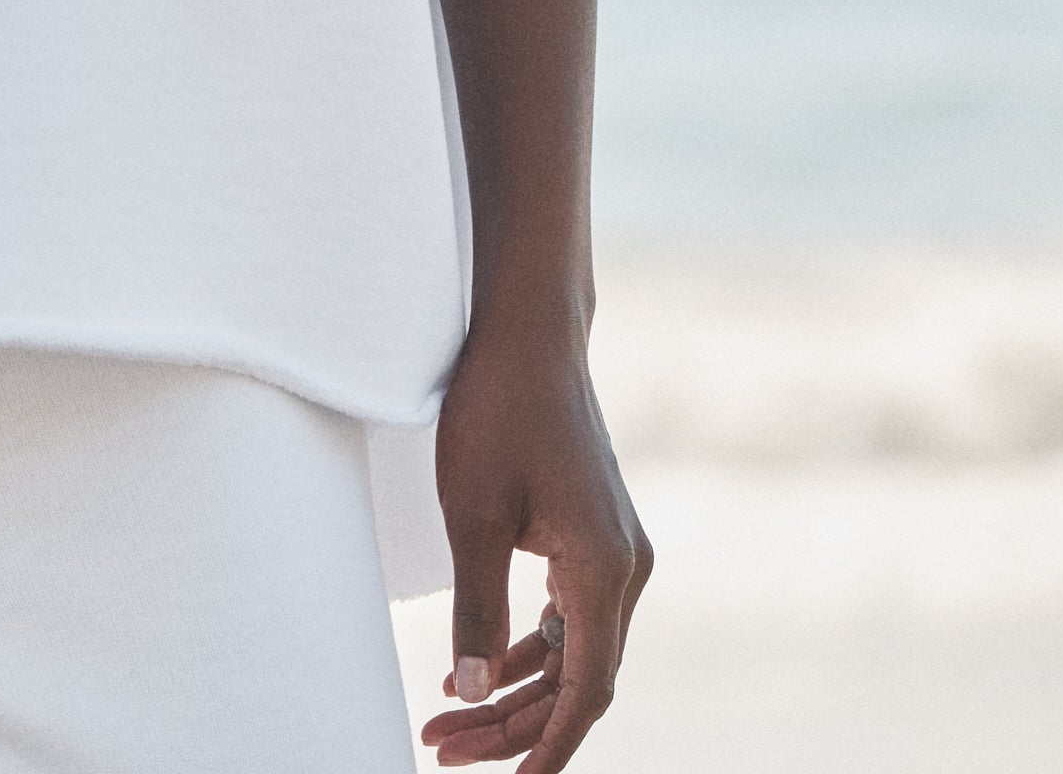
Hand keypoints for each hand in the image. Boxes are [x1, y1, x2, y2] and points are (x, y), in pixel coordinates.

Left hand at [420, 324, 650, 769]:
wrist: (527, 331)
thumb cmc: (496, 410)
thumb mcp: (472, 513)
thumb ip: (477, 609)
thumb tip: (470, 694)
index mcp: (604, 569)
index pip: (584, 691)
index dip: (548, 746)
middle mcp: (624, 568)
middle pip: (575, 680)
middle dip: (511, 724)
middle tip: (439, 751)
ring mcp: (612, 550)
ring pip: (570, 651)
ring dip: (513, 690)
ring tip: (444, 725)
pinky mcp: (593, 534)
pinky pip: (567, 616)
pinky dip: (527, 649)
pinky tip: (477, 670)